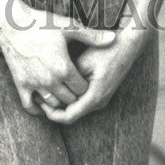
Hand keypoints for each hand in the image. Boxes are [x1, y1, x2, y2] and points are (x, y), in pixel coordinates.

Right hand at [0, 7, 115, 116]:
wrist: (11, 22)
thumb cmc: (40, 22)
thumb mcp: (67, 26)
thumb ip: (91, 35)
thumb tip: (113, 39)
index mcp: (63, 68)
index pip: (82, 89)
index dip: (85, 84)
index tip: (84, 77)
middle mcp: (50, 80)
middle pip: (69, 99)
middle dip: (74, 94)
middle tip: (75, 85)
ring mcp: (34, 84)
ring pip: (52, 104)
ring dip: (59, 101)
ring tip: (62, 91)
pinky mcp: (21, 84)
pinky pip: (30, 106)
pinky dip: (38, 108)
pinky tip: (43, 102)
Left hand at [38, 26, 152, 124]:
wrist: (126, 47)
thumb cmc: (105, 51)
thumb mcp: (84, 62)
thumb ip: (69, 77)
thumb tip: (53, 85)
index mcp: (94, 97)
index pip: (69, 116)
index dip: (52, 114)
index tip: (39, 104)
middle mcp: (98, 102)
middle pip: (72, 115)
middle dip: (54, 110)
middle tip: (38, 98)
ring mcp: (100, 98)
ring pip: (76, 109)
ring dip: (62, 104)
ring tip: (45, 92)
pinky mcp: (100, 92)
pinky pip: (82, 102)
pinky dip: (69, 99)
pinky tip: (59, 87)